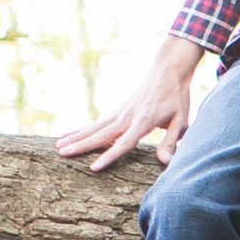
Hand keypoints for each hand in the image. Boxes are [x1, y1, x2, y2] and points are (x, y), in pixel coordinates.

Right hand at [58, 36, 202, 169]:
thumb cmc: (177, 98)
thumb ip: (172, 142)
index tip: (93, 168)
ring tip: (58, 147)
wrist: (168, 72)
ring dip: (76, 137)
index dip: (109, 156)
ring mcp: (120, 112)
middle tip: (62, 154)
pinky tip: (68, 135)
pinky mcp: (117, 110)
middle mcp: (127, 116)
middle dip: (81, 145)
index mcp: (143, 121)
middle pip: (101, 134)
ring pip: (94, 127)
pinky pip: (97, 123)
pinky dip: (81, 129)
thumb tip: (167, 163)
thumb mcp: (181, 121)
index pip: (124, 143)